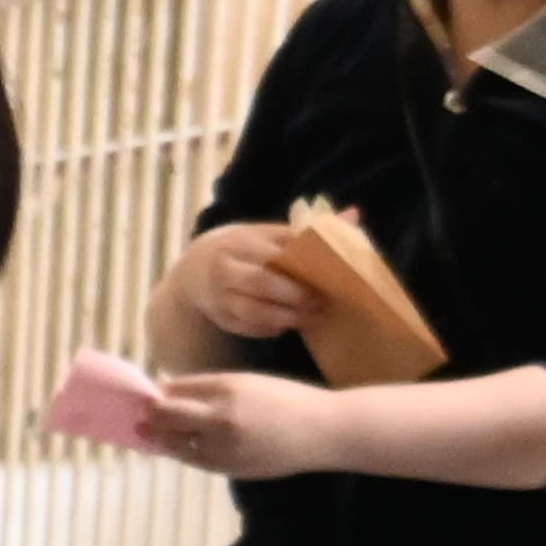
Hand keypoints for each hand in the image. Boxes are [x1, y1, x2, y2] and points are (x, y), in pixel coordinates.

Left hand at [146, 368, 347, 476]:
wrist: (323, 431)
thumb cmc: (287, 400)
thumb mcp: (248, 383)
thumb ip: (208, 388)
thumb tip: (168, 393)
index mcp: (226, 387)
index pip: (175, 389)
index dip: (155, 393)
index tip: (143, 395)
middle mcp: (220, 416)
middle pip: (166, 416)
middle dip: (149, 415)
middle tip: (140, 415)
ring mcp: (223, 445)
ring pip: (174, 443)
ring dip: (159, 437)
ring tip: (148, 433)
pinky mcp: (229, 467)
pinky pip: (193, 460)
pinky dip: (181, 452)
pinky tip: (176, 447)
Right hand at [152, 221, 315, 350]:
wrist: (193, 270)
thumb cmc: (240, 248)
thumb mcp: (263, 233)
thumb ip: (302, 231)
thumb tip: (352, 217)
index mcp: (238, 242)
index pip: (272, 254)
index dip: (300, 266)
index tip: (327, 275)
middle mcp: (224, 269)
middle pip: (260, 283)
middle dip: (294, 295)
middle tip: (320, 301)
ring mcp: (218, 296)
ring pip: (253, 311)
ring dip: (285, 317)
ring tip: (311, 318)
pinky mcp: (220, 318)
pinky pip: (248, 327)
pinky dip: (270, 328)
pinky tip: (288, 325)